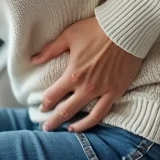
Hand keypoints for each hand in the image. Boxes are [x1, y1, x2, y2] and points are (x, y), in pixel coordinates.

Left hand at [30, 15, 142, 132]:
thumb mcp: (69, 35)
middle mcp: (86, 86)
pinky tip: (86, 125)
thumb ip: (50, 50)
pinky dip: (92, 122)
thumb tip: (33, 59)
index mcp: (73, 73)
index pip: (52, 95)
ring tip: (66, 130)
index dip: (44, 103)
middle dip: (53, 120)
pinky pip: (103, 113)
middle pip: (65, 110)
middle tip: (46, 127)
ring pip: (85, 117)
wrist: (126, 30)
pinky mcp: (116, 91)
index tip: (41, 106)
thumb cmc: (96, 29)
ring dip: (73, 126)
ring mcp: (102, 91)